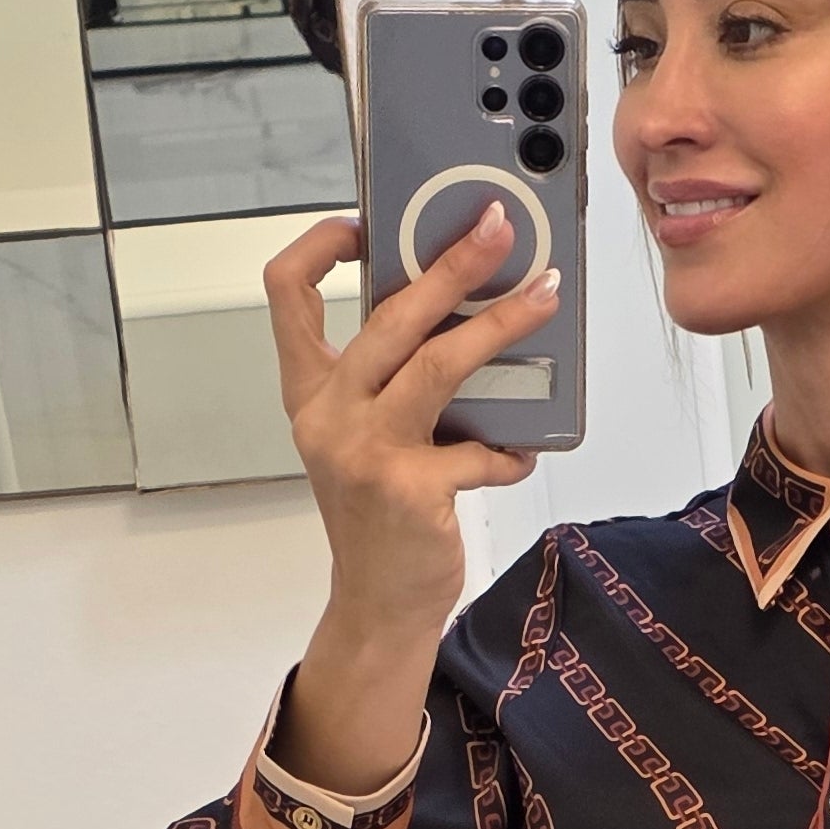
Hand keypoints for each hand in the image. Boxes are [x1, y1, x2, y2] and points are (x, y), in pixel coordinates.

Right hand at [262, 205, 561, 787]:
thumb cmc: (381, 517)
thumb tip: (458, 313)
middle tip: (499, 228)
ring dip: (501, 325)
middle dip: (451, 262)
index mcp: (310, 391)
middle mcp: (328, 413)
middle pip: (389, 313)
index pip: (285, 293)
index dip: (318, 245)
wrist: (378, 605)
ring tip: (543, 297)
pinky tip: (522, 453)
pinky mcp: (408, 489)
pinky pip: (477, 450)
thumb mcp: (365, 438)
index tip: (364, 223)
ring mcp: (365, 450)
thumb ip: (388, 382)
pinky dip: (509, 449)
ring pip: (439, 363)